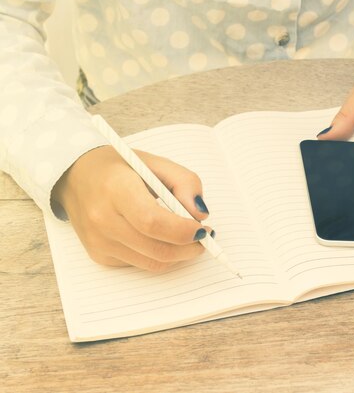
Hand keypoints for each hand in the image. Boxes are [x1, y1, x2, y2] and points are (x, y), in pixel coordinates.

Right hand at [51, 146, 211, 270]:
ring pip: (152, 262)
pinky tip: (160, 238)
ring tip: (188, 237)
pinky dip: (158, 255)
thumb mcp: (156, 162)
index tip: (202, 228)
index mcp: (116, 189)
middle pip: (157, 249)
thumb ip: (185, 182)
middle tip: (204, 237)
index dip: (183, 230)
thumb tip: (200, 215)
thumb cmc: (120, 168)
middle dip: (189, 248)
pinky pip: (140, 264)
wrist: (75, 176)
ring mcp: (98, 241)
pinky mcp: (99, 256)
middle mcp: (102, 219)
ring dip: (179, 255)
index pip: (153, 221)